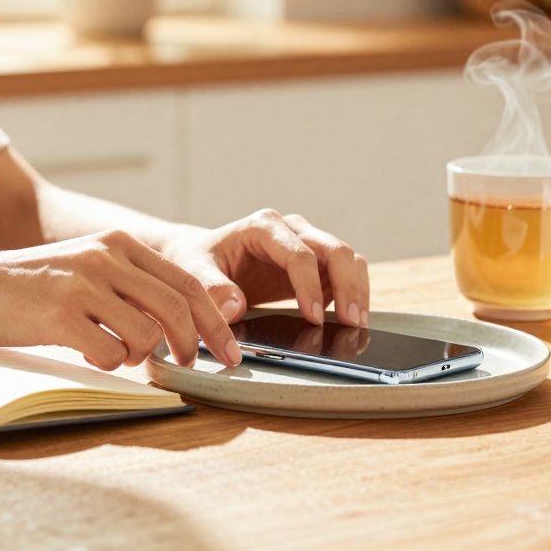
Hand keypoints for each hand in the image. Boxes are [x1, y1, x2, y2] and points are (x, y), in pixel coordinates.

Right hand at [0, 230, 242, 368]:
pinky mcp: (60, 314)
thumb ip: (130, 285)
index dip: (213, 320)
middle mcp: (106, 256)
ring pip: (146, 334)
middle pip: (177, 307)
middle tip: (193, 365)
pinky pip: (110, 353)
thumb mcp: (88, 267)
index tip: (228, 350)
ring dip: (140, 356)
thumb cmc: (32, 286)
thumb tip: (180, 325)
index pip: (185, 282)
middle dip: (195, 344)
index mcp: (118, 243)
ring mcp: (83, 283)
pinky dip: (107, 364)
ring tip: (115, 352)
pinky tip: (87, 353)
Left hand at [162, 209, 369, 327]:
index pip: (299, 254)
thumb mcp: (194, 273)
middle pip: (334, 250)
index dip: (309, 287)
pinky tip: (348, 318)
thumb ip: (211, 288)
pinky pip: (345, 272)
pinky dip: (352, 292)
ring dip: (356, 289)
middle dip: (347, 286)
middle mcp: (290, 229)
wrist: (201, 257)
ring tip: (356, 323)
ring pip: (347, 258)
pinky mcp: (314, 262)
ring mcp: (306, 242)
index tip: (313, 319)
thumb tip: (233, 306)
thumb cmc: (197, 262)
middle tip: (350, 322)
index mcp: (262, 227)